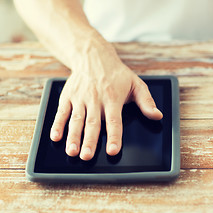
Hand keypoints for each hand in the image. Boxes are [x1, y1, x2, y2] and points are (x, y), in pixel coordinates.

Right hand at [49, 40, 162, 159]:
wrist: (93, 56)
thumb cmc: (117, 74)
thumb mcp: (136, 84)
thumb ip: (146, 101)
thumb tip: (157, 115)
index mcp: (113, 98)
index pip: (114, 121)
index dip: (114, 136)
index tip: (112, 150)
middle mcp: (95, 99)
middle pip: (93, 123)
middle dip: (89, 141)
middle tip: (87, 156)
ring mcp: (80, 98)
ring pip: (76, 120)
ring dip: (73, 136)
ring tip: (71, 151)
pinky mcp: (68, 96)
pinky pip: (61, 112)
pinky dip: (57, 124)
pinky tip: (55, 137)